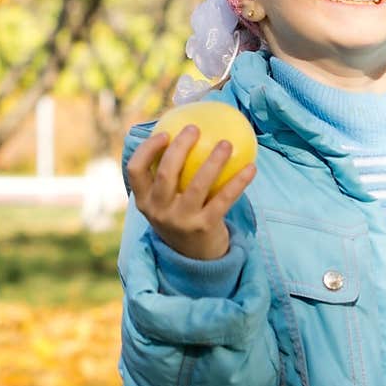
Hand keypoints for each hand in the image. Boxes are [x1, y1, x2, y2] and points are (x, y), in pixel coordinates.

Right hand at [126, 125, 256, 259]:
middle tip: (195, 129)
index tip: (165, 132)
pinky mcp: (204, 227)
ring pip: (197, 185)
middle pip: (165, 173)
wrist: (195, 257)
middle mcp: (159, 211)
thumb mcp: (165, 201)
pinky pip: (224, 199)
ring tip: (226, 144)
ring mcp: (181, 221)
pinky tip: (251, 167)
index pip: (134, 171)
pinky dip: (238, 181)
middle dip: (179, 147)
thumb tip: (184, 130)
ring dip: (213, 161)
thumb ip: (168, 175)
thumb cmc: (181, 215)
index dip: (147, 149)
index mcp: (144, 201)